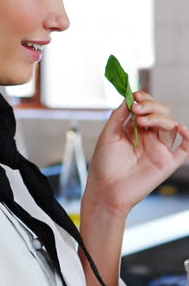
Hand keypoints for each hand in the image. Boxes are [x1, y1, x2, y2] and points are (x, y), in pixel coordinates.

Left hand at [84, 91, 188, 216]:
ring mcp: (159, 149)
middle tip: (137, 109)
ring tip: (141, 121)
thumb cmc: (104, 165)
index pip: (147, 108)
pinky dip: (188, 138)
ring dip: (159, 118)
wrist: (105, 190)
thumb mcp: (108, 135)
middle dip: (151, 106)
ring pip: (170, 126)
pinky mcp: (166, 163)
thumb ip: (119, 116)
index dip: (144, 99)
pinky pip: (185, 149)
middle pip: (161, 114)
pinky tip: (182, 129)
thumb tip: (128, 97)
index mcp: (135, 129)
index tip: (136, 96)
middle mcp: (149, 137)